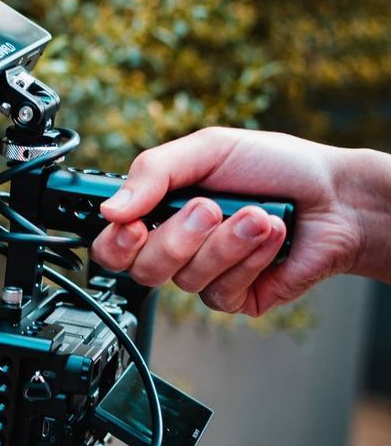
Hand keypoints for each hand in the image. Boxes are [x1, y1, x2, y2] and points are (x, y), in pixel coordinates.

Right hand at [91, 127, 367, 316]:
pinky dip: (250, 259)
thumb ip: (153, 173)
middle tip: (209, 206)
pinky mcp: (234, 296)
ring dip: (227, 242)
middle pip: (143, 268)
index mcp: (160, 210)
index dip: (117, 242)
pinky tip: (270, 238)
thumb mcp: (208, 149)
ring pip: (186, 279)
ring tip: (257, 215)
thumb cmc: (274, 166)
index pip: (112, 243)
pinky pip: (221, 292)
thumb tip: (111, 209)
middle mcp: (176, 246)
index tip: (135, 225)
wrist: (335, 197)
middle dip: (179, 237)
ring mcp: (204, 274)